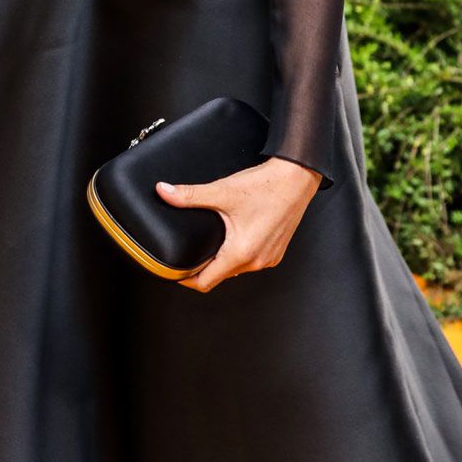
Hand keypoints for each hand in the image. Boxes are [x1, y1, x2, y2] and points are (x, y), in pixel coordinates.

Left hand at [155, 156, 320, 293]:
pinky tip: (233, 238)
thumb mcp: (222, 191)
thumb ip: (189, 195)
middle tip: (189, 253)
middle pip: (220, 276)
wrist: (297, 178)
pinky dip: (239, 254)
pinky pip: (251, 261)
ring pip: (236, 269)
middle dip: (202, 267)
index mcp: (241, 253)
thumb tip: (164, 192)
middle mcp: (257, 262)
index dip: (185, 280)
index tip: (175, 272)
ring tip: (210, 244)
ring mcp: (269, 258)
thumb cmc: (267, 186)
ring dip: (222, 260)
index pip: (205, 283)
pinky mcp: (276, 252)